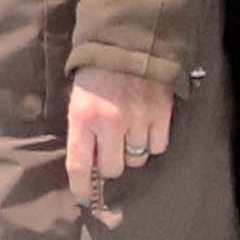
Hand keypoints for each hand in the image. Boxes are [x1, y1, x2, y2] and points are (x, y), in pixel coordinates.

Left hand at [62, 67, 169, 204]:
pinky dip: (152, 143)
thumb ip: (82, 130)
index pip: (79, 164)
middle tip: (110, 151)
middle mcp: (110, 122)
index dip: (81, 186)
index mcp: (83, 117)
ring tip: (129, 135)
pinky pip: (158, 146)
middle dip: (110, 164)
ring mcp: (138, 119)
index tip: (84, 197)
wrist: (128, 42)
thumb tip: (90, 164)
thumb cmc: (96, 73)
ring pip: (136, 159)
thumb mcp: (79, 98)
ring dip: (131, 153)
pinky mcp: (161, 114)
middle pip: (112, 168)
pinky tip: (146, 128)